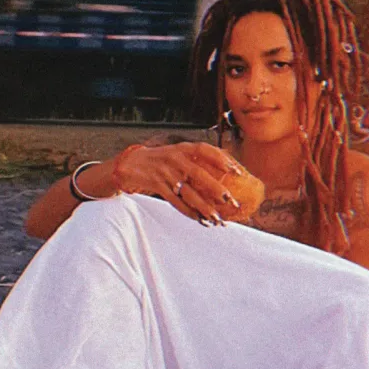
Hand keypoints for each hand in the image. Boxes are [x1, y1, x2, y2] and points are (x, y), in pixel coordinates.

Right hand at [112, 142, 242, 225]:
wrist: (130, 164)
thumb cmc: (160, 160)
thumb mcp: (177, 153)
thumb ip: (195, 160)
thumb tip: (224, 173)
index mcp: (182, 148)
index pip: (206, 150)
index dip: (223, 160)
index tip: (238, 172)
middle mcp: (175, 158)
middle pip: (199, 175)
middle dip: (217, 190)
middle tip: (231, 202)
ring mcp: (165, 172)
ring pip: (189, 193)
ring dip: (204, 208)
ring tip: (217, 219)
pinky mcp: (157, 185)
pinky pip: (176, 202)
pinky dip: (189, 212)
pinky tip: (199, 220)